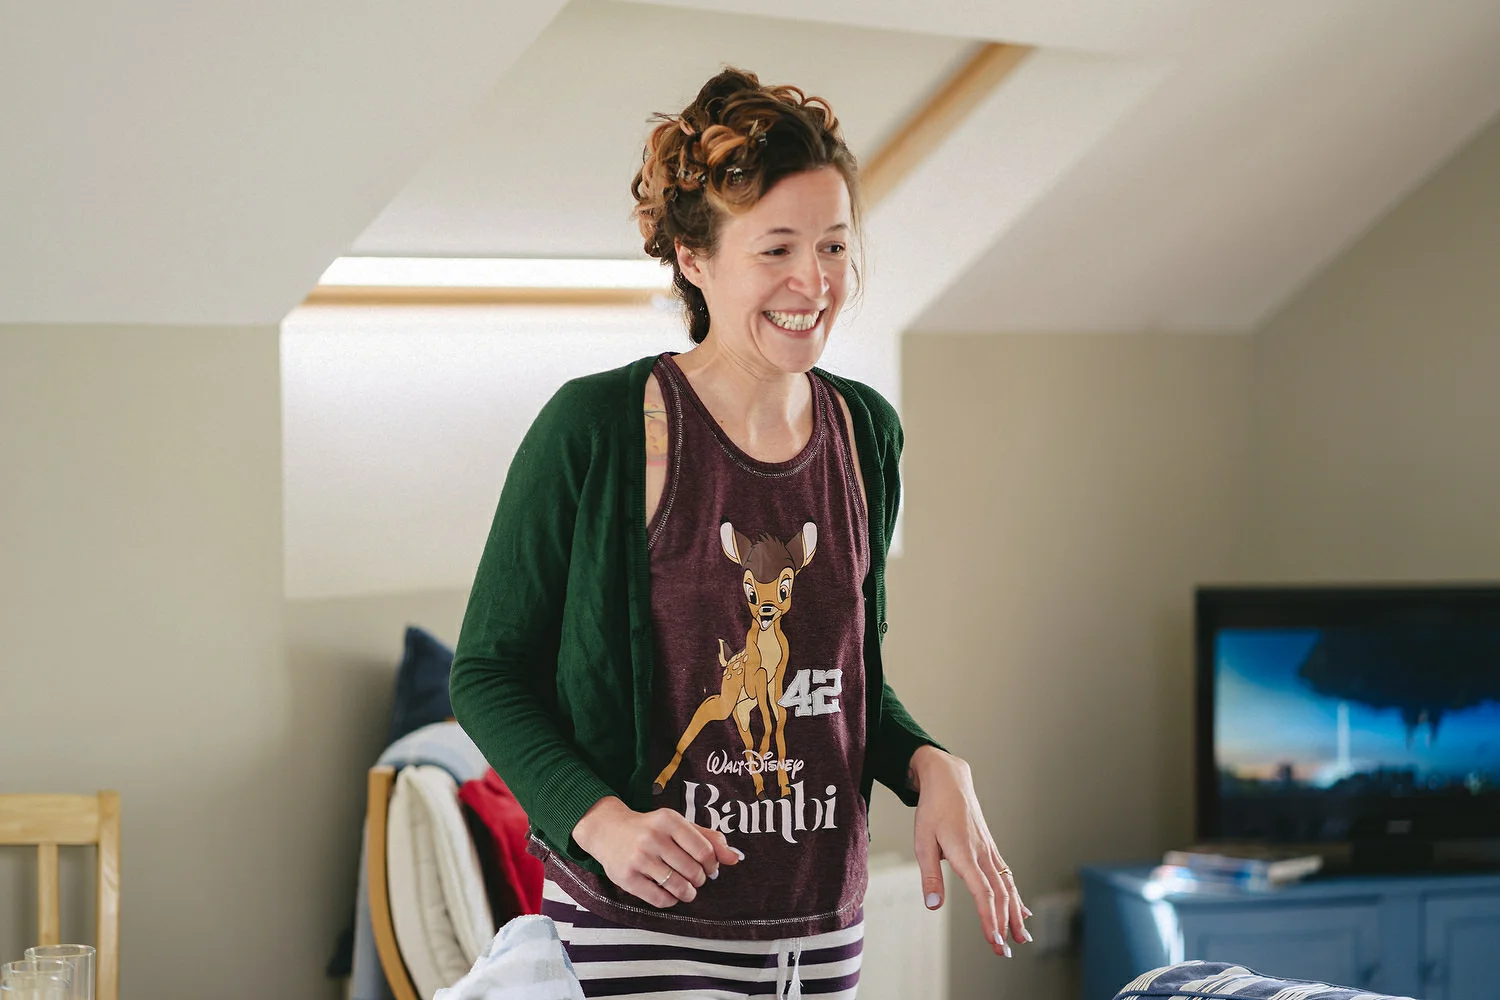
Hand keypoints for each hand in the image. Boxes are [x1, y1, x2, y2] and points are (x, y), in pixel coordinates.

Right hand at [572, 796, 740, 907]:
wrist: (608, 830)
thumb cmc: (651, 829)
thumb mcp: (678, 825)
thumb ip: (708, 838)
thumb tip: (735, 858)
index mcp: (669, 820)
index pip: (705, 851)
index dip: (712, 865)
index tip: (709, 867)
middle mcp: (653, 837)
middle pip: (693, 872)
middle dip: (700, 880)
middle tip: (695, 878)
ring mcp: (638, 858)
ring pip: (679, 888)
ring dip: (688, 893)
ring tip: (686, 888)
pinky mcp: (627, 878)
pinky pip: (660, 900)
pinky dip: (671, 901)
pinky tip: (668, 893)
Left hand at [909, 746, 1031, 957]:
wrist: (949, 779)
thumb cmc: (932, 809)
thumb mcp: (922, 840)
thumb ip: (930, 874)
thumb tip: (934, 905)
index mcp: (966, 853)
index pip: (983, 892)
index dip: (990, 918)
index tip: (994, 940)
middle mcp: (983, 854)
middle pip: (1000, 894)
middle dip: (1005, 924)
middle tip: (1007, 951)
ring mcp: (990, 851)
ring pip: (1008, 886)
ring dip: (1015, 914)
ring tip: (1022, 938)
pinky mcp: (991, 849)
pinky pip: (1007, 876)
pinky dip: (1015, 896)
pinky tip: (1021, 911)